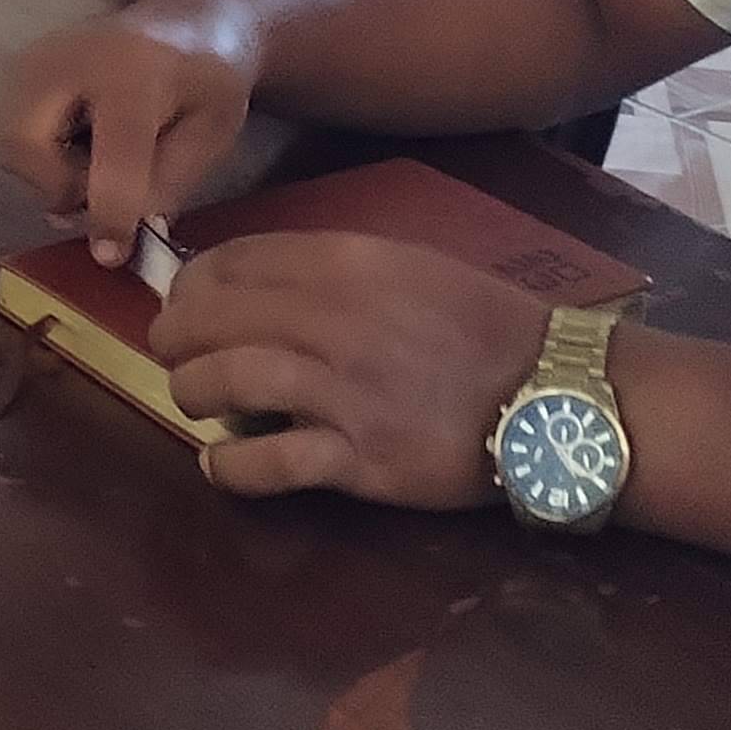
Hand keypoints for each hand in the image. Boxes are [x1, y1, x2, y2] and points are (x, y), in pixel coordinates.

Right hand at [0, 0, 265, 267]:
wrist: (189, 22)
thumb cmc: (209, 82)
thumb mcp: (211, 134)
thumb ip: (168, 184)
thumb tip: (122, 236)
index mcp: (136, 72)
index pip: (114, 156)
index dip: (111, 214)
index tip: (111, 255)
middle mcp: (73, 54)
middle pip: (30, 143)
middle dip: (58, 184)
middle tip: (96, 192)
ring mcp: (38, 55)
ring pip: (11, 142)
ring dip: (48, 171)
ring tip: (95, 163)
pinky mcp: (22, 64)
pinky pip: (11, 129)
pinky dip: (39, 152)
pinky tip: (80, 141)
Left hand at [149, 234, 549, 509]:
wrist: (556, 392)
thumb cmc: (485, 327)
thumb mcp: (408, 266)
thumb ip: (333, 268)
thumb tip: (257, 280)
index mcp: (344, 262)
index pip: (229, 262)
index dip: (190, 286)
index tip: (186, 306)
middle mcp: (332, 318)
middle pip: (209, 318)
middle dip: (174, 340)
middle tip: (176, 357)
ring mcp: (342, 389)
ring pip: (221, 380)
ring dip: (190, 393)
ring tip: (193, 403)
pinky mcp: (357, 456)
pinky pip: (266, 462)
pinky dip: (227, 467)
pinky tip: (219, 465)